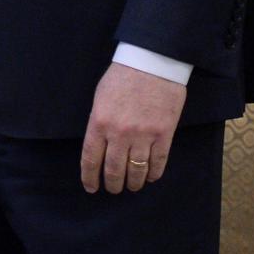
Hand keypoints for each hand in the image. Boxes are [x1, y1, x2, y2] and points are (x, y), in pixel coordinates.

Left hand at [79, 62, 186, 193]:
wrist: (151, 64)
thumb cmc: (122, 77)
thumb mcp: (100, 98)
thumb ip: (98, 122)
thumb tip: (100, 144)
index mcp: (98, 122)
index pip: (91, 159)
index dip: (90, 177)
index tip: (91, 187)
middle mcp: (119, 133)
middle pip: (114, 169)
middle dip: (112, 184)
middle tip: (113, 190)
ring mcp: (143, 136)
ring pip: (136, 170)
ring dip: (133, 183)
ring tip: (131, 187)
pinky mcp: (164, 135)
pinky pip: (158, 162)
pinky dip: (154, 174)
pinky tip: (150, 178)